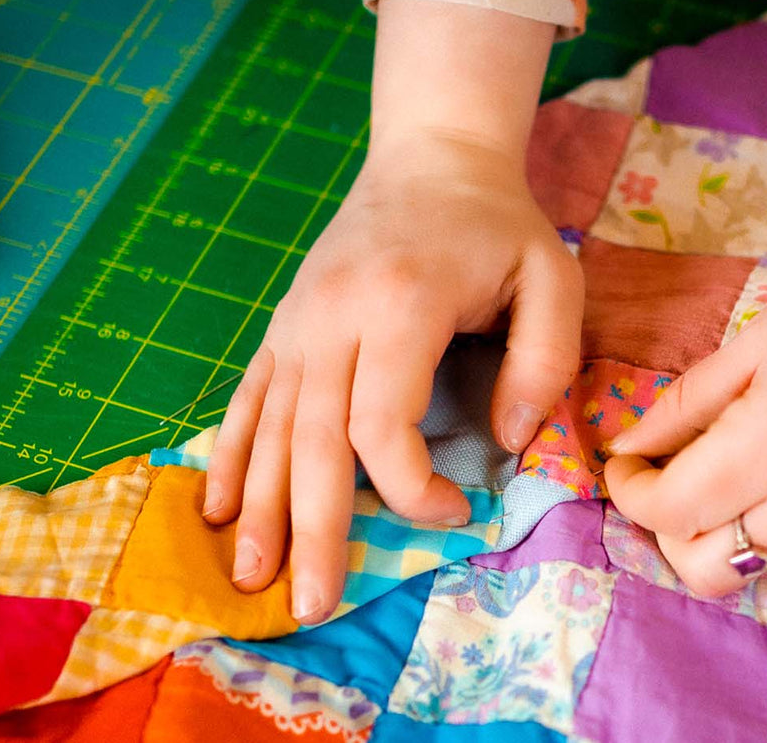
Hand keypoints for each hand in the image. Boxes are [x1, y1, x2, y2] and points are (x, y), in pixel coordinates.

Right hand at [203, 133, 581, 622]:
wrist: (429, 159)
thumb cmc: (497, 225)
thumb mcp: (551, 277)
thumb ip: (543, 362)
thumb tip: (508, 444)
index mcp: (399, 306)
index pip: (380, 424)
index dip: (411, 488)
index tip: (458, 512)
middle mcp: (332, 318)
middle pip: (312, 441)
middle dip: (311, 530)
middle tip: (312, 607)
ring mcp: (297, 323)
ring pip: (269, 430)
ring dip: (259, 509)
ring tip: (249, 579)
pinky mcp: (283, 327)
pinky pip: (248, 400)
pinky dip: (230, 457)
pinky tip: (215, 509)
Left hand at [604, 128, 766, 596]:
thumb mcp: (756, 339)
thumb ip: (684, 406)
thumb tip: (629, 451)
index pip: (669, 512)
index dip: (630, 493)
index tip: (627, 465)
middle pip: (707, 568)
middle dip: (672, 532)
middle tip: (674, 478)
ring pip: (765, 556)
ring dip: (739, 520)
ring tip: (761, 451)